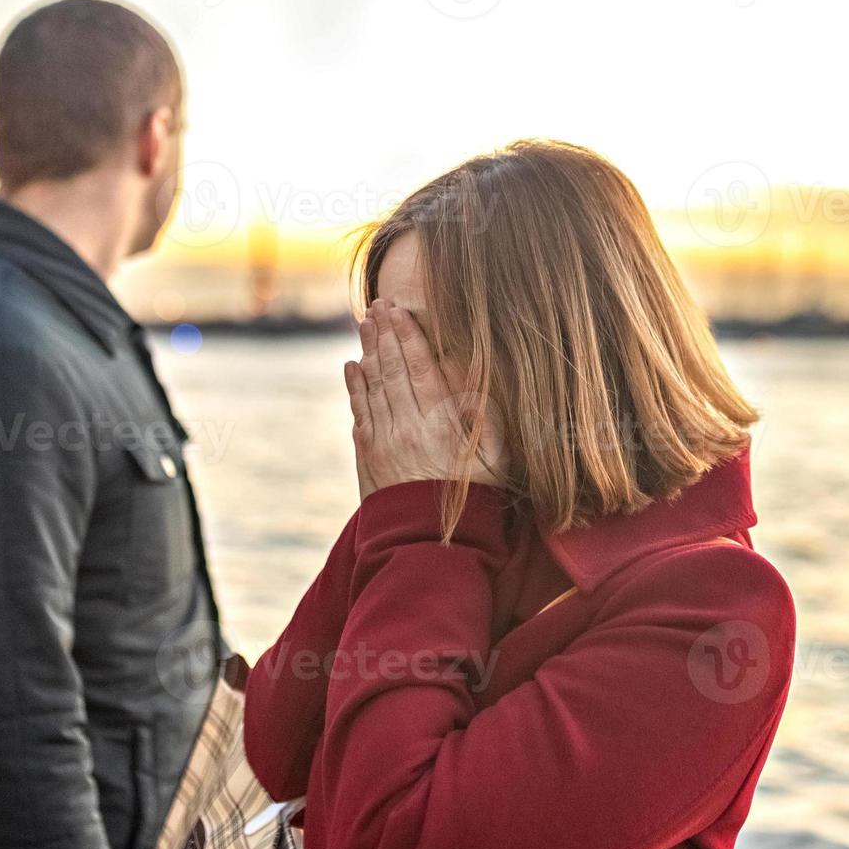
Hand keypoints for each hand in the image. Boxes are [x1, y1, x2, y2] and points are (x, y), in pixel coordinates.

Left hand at [344, 299, 503, 499]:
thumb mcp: (496, 458)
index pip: (421, 367)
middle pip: (392, 369)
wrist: (430, 544)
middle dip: (384, 333)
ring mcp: (384, 441)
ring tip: (365, 323)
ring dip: (368, 351)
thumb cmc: (475, 500)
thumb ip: (485, 414)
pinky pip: (360, 412)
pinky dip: (355, 386)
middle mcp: (408, 427)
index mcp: (442, 424)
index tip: (400, 309)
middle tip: (378, 304)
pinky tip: (353, 366)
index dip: (409, 335)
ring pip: (373, 386)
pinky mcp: (368, 456)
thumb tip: (468, 374)